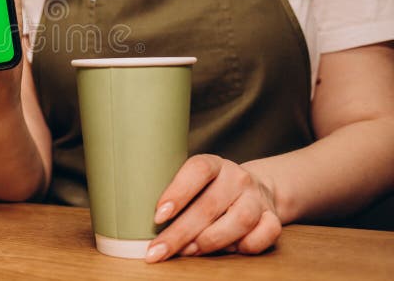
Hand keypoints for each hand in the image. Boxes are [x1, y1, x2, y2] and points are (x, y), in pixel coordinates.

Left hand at [145, 154, 281, 262]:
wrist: (256, 190)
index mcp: (213, 164)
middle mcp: (236, 178)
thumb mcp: (193, 184)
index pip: (197, 170)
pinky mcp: (273, 217)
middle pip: (209, 205)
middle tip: (158, 250)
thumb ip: (175, 196)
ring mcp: (257, 198)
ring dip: (210, 241)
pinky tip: (227, 251)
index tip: (157, 215)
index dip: (177, 192)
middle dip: (180, 232)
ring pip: (239, 220)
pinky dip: (245, 246)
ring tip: (188, 252)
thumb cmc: (211, 191)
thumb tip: (144, 224)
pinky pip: (264, 235)